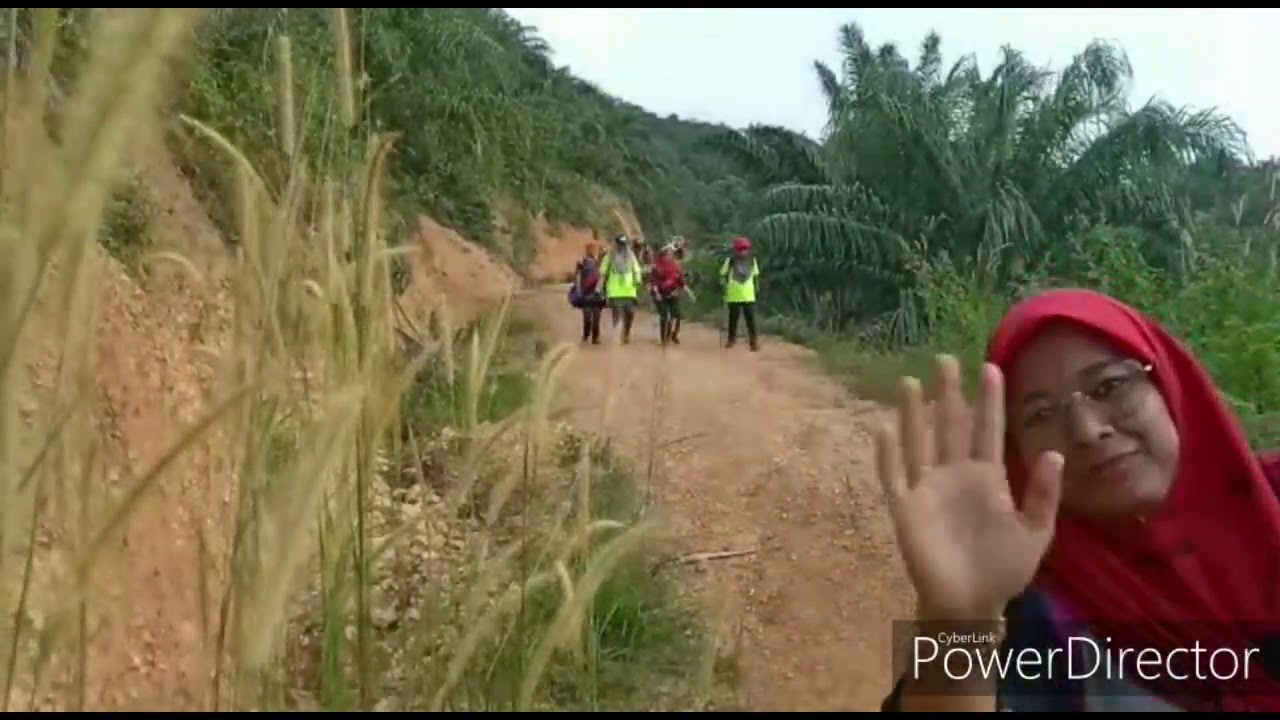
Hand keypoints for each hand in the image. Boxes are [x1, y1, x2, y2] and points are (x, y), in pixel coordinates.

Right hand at [875, 355, 1063, 621]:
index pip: (988, 429)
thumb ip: (1043, 494)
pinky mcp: (905, 508)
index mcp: (988, 477)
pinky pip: (894, 476)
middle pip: (951, 426)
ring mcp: (928, 489)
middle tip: (946, 359)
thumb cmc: (1004, 569)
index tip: (991, 367)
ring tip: (911, 382)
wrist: (972, 603)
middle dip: (950, 392)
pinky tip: (882, 430)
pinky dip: (887, 455)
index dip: (989, 400)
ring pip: (919, 442)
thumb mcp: (1035, 532)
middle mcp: (956, 474)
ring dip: (914, 413)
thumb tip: (1054, 452)